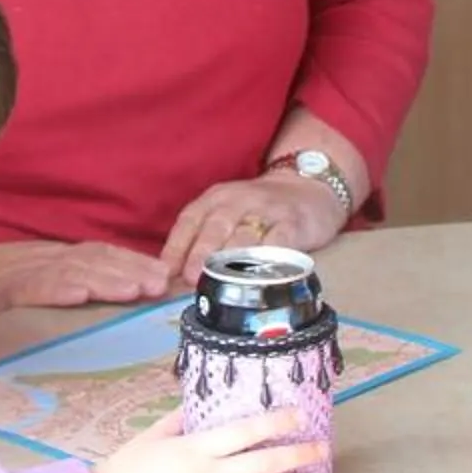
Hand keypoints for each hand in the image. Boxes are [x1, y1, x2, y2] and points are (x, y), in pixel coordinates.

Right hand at [0, 241, 174, 311]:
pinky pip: (31, 286)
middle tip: (161, 285)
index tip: (163, 276)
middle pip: (93, 259)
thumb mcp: (31, 282)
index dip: (132, 262)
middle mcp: (41, 258)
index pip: (98, 254)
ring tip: (134, 289)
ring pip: (69, 270)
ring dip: (104, 278)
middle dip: (130, 270)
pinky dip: (56, 287)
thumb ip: (63, 284)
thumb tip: (108, 293)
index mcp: (51, 257)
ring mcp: (20, 271)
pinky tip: (79, 293)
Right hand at [96, 408, 328, 472]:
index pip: (246, 431)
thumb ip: (180, 419)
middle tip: (322, 449)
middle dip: (297, 455)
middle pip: (263, 463)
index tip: (300, 415)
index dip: (276, 422)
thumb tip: (201, 405)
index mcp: (197, 448)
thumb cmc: (127, 467)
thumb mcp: (153, 435)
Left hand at [159, 176, 340, 285]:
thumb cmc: (256, 213)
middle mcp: (238, 200)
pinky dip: (269, 257)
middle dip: (201, 252)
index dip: (176, 246)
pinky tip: (259, 275)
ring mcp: (267, 211)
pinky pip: (280, 240)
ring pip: (246, 234)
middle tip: (190, 277)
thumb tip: (171, 278)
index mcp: (215, 199)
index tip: (165, 272)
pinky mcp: (293, 223)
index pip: (190, 220)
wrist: (306, 189)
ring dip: (231, 259)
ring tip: (219, 282)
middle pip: (216, 226)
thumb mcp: (225, 217)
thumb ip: (201, 241)